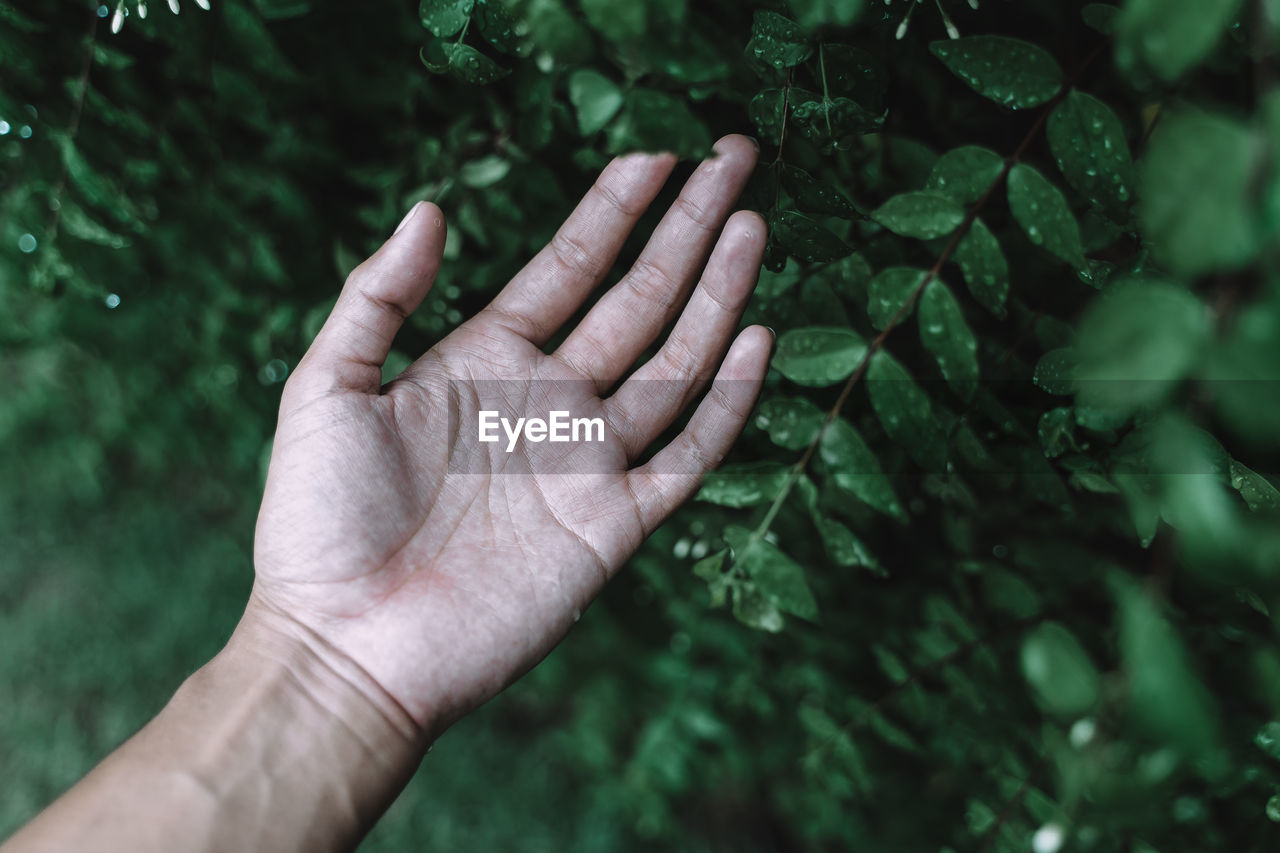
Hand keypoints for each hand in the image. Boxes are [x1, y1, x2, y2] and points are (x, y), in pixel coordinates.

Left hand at [249, 135, 768, 737]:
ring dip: (717, 297)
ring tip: (753, 229)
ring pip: (674, 363)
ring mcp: (586, 463)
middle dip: (687, 229)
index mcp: (484, 361)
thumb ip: (377, 297)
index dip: (614, 209)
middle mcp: (547, 402)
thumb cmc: (318, 521)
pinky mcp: (613, 527)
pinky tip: (758, 340)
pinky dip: (726, 401)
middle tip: (735, 161)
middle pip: (638, 299)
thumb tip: (431, 207)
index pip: (569, 266)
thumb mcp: (325, 388)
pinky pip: (687, 453)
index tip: (660, 156)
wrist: (346, 646)